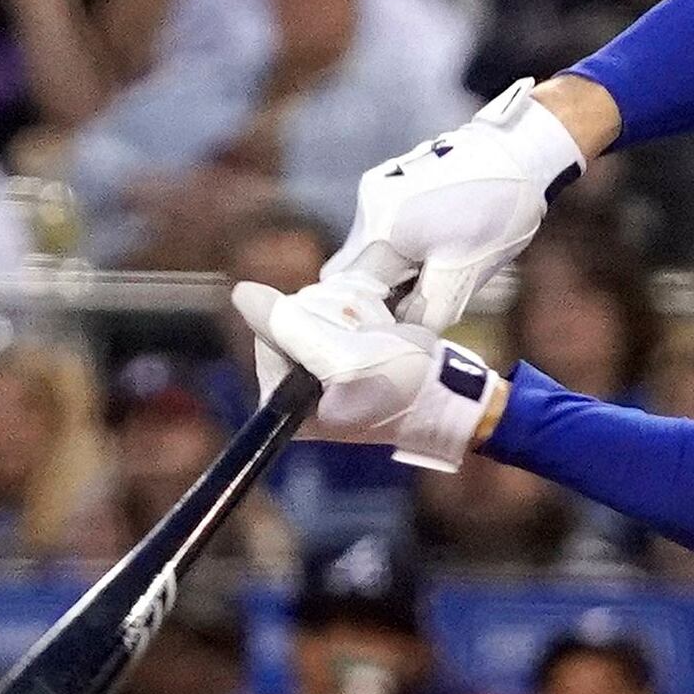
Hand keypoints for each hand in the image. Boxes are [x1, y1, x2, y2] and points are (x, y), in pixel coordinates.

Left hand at [234, 279, 505, 471]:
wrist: (454, 395)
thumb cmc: (404, 385)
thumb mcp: (344, 357)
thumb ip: (289, 327)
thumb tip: (240, 294)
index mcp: (286, 400)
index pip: (270, 332)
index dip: (309, 321)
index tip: (349, 337)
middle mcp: (294, 386)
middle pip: (291, 317)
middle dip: (335, 313)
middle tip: (374, 334)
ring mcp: (318, 367)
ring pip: (314, 307)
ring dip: (353, 307)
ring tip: (383, 330)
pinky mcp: (340, 352)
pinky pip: (333, 309)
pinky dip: (360, 307)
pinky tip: (382, 323)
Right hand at [328, 79, 594, 335]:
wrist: (518, 153)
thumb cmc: (495, 212)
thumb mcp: (463, 273)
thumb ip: (427, 310)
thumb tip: (403, 334)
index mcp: (381, 232)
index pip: (348, 290)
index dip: (365, 318)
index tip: (391, 334)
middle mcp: (369, 208)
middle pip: (351, 271)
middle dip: (375, 298)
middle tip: (413, 312)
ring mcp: (377, 191)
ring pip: (368, 252)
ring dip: (391, 274)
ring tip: (433, 279)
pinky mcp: (391, 184)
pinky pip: (382, 231)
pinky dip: (399, 251)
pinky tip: (435, 253)